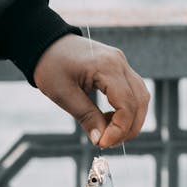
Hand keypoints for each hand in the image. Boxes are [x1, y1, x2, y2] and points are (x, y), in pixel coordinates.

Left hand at [34, 34, 149, 147]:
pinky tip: (109, 119)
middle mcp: (120, 63)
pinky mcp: (119, 67)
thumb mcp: (64, 95)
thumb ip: (86, 117)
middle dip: (128, 128)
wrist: (46, 42)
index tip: (103, 144)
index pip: (127, 104)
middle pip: (139, 102)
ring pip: (141, 97)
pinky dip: (127, 110)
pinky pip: (133, 92)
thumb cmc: (50, 65)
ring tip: (109, 133)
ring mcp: (121, 63)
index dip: (120, 129)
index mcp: (107, 67)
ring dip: (130, 120)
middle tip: (108, 143)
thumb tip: (101, 141)